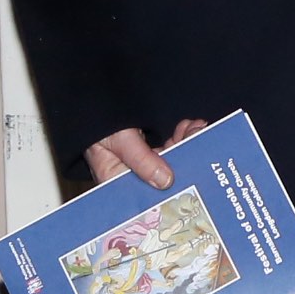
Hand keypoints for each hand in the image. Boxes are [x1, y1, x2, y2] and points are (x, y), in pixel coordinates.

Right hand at [86, 117, 206, 191]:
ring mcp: (140, 165)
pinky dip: (180, 138)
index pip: (144, 195)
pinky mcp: (148, 152)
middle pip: (162, 178)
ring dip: (185, 145)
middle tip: (199, 140)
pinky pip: (168, 149)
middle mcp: (129, 177)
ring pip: (169, 162)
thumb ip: (141, 159)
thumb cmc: (97, 119)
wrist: (96, 98)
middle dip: (183, 160)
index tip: (189, 176)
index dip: (169, 189)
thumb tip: (165, 181)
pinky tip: (187, 127)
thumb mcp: (119, 139)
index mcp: (114, 182)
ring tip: (196, 129)